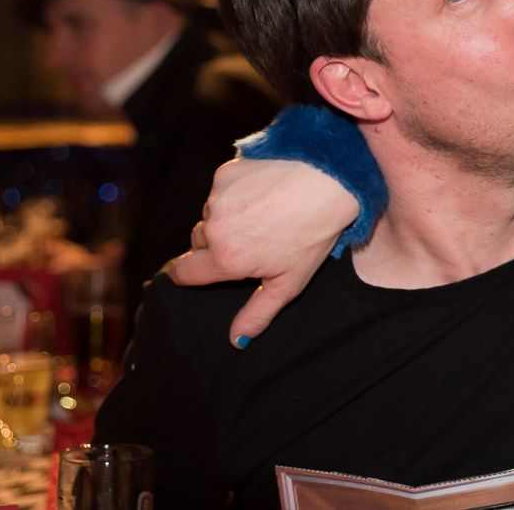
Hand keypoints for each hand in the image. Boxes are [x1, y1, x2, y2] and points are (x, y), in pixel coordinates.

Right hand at [168, 157, 358, 346]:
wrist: (330, 181)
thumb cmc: (313, 234)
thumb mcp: (289, 282)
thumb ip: (258, 313)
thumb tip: (236, 340)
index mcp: (226, 259)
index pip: (183, 273)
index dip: (190, 274)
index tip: (202, 270)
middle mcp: (214, 228)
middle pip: (198, 242)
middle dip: (218, 244)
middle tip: (253, 240)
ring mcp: (218, 198)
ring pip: (210, 214)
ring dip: (227, 216)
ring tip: (263, 215)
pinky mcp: (225, 172)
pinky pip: (220, 189)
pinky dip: (235, 192)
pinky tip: (263, 193)